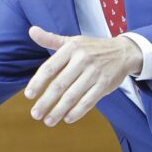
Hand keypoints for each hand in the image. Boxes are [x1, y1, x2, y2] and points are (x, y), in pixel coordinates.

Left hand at [25, 26, 142, 126]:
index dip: (38, 82)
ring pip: (73, 96)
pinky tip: (67, 118)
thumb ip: (50, 39)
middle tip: (35, 114)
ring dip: (59, 110)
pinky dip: (77, 111)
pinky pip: (89, 101)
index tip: (29, 95)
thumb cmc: (92, 48)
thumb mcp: (72, 41)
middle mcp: (82, 59)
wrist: (123, 52)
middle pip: (60, 84)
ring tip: (48, 121)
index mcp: (71, 48)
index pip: (50, 67)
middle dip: (46, 102)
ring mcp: (95, 73)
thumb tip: (32, 31)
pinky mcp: (105, 84)